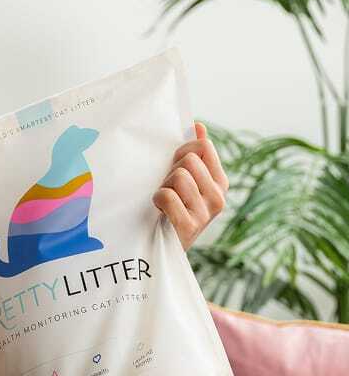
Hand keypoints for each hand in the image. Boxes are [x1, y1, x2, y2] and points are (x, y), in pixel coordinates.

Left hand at [152, 121, 228, 250]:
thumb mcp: (185, 182)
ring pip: (178, 176)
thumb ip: (193, 155)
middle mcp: (218, 197)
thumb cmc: (169, 211)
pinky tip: (159, 212)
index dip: (182, 151)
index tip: (173, 165)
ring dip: (162, 187)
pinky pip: (168, 195)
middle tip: (166, 190)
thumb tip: (196, 125)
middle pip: (189, 159)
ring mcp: (206, 213)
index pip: (204, 147)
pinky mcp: (189, 226)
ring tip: (162, 203)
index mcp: (219, 182)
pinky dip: (157, 200)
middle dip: (170, 171)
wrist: (159, 250)